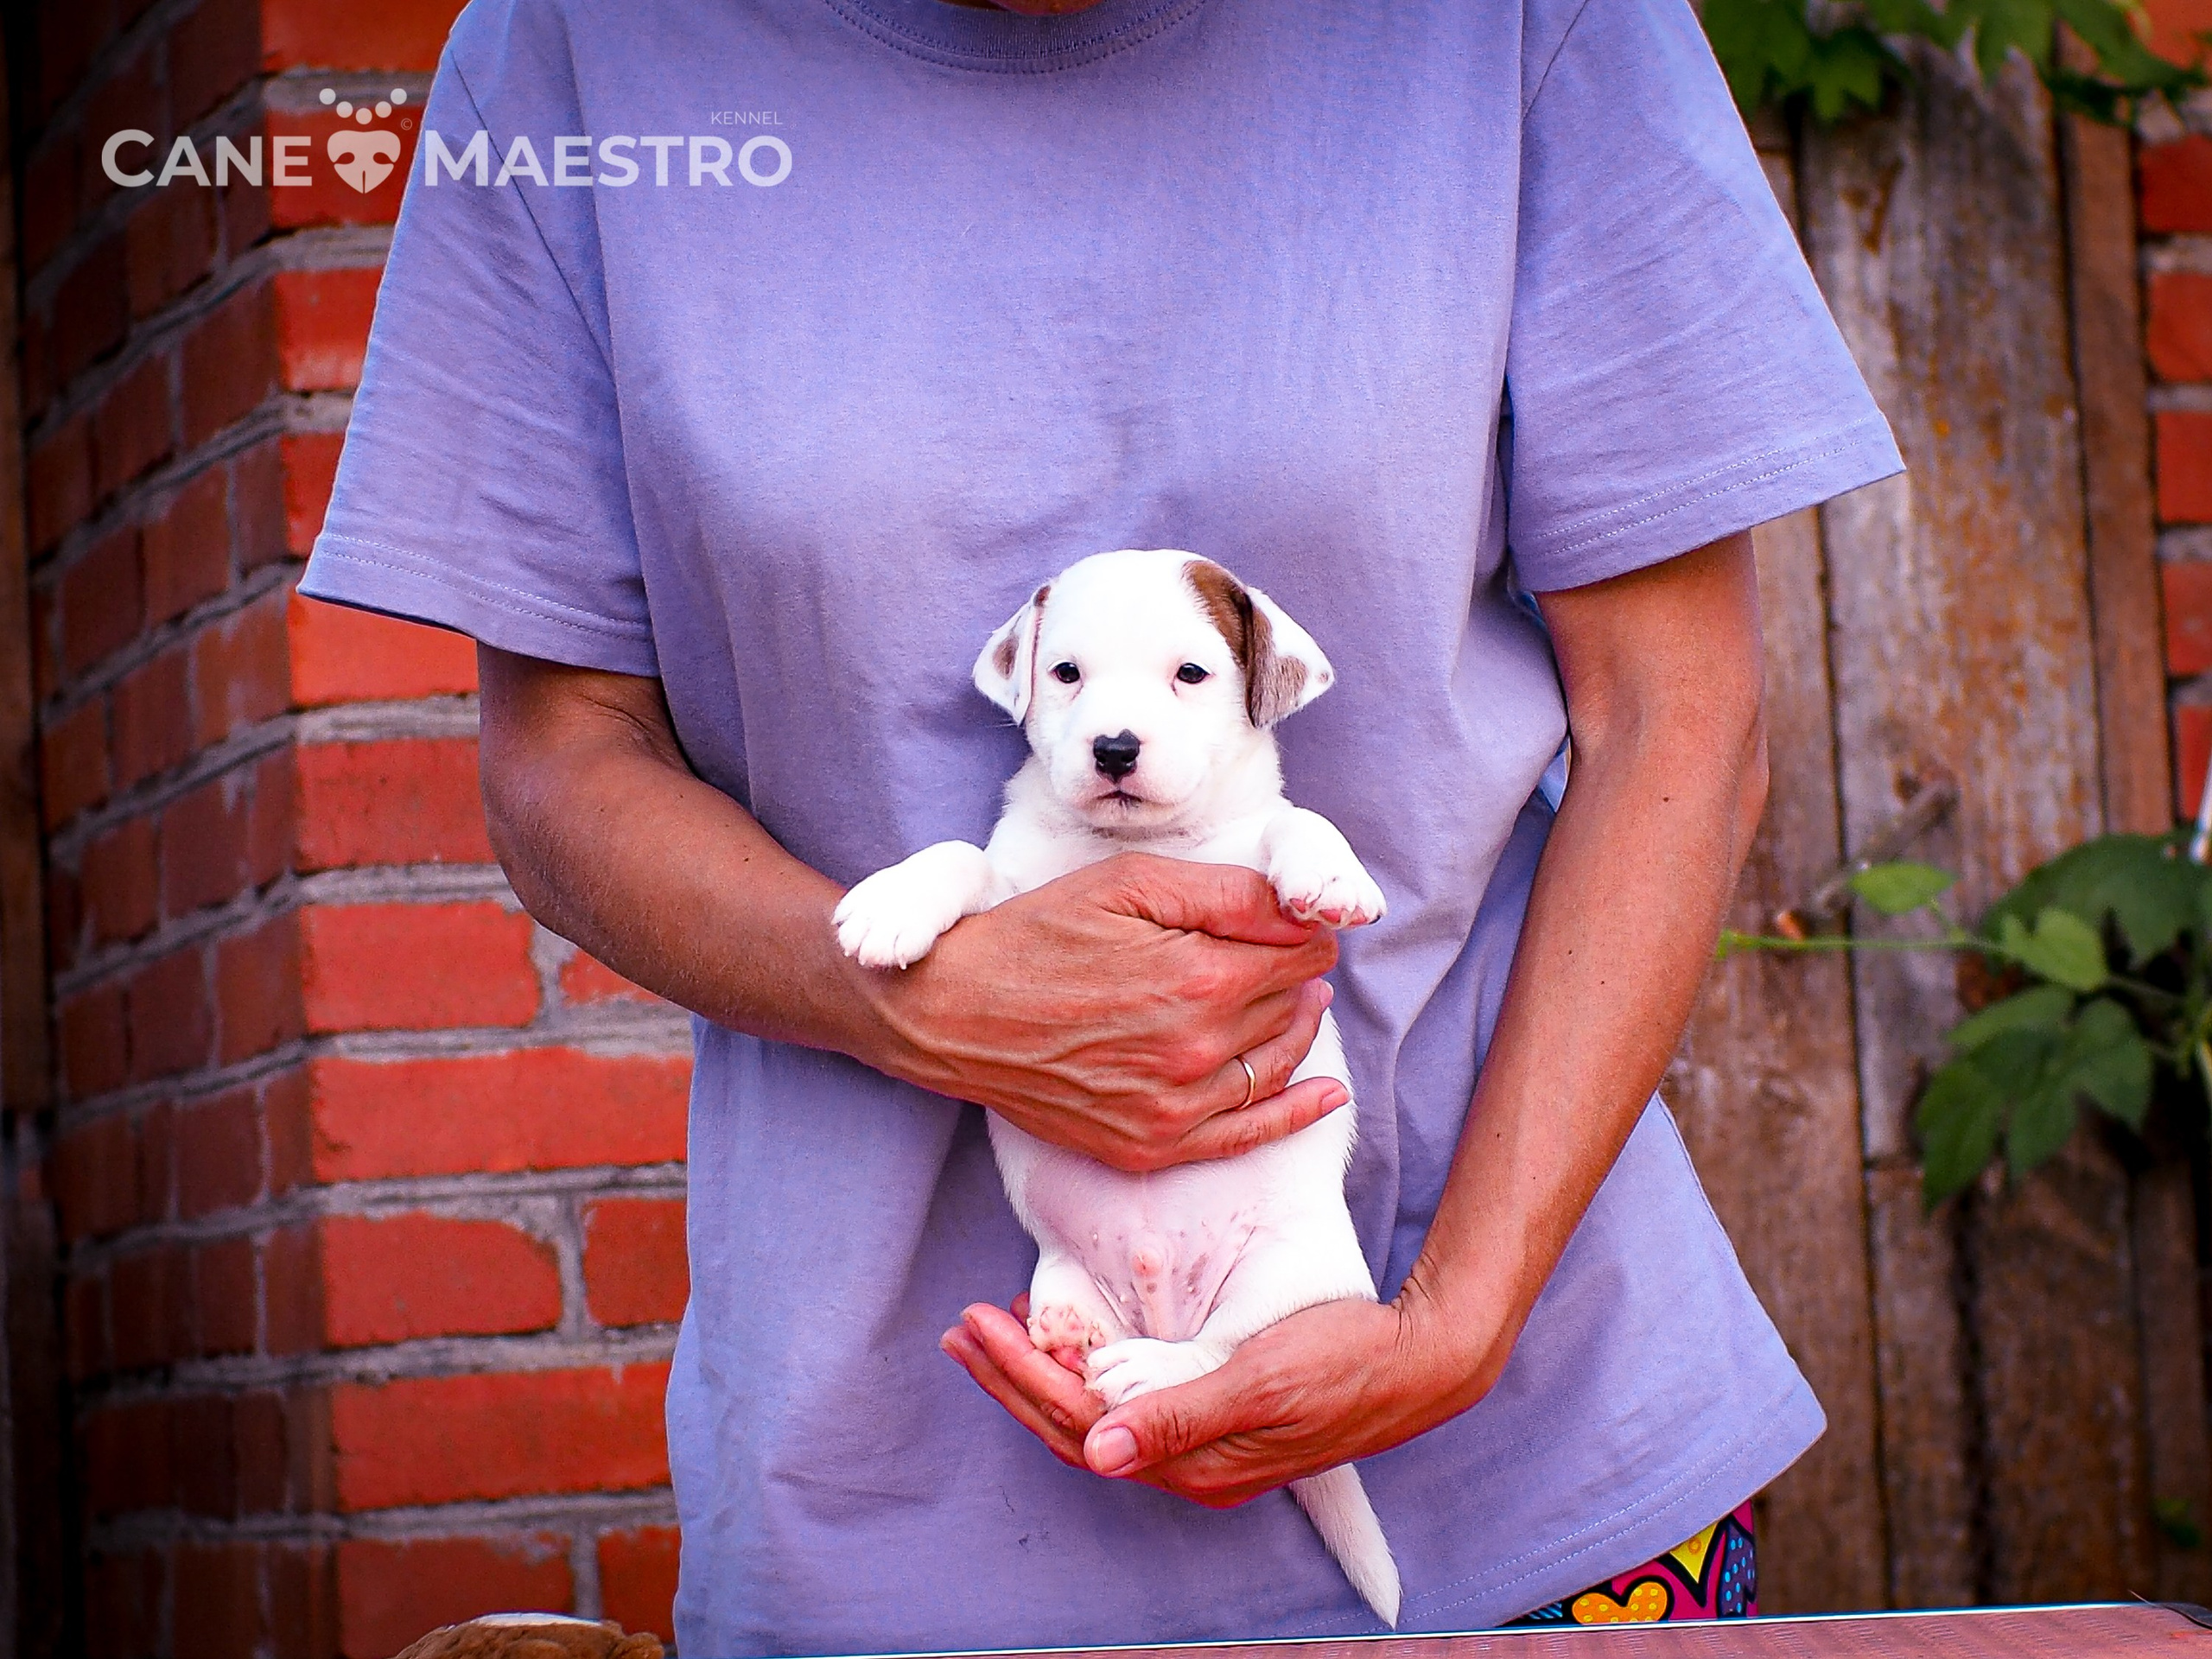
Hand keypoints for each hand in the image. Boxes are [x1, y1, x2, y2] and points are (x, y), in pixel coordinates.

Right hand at [857, 853, 1346, 1171]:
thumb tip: (1306, 912)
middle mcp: (1196, 1051)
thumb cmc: (1037, 935)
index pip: (1297, 954)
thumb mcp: (1128, 884)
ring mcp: (1175, 1108)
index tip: (1295, 924)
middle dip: (1296, 976)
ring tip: (1295, 1000)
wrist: (954, 1013)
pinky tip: (1326, 1094)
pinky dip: (1295, 1112)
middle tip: (1283, 954)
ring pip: (1276, 1063)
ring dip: (1296, 1028)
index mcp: (1197, 978)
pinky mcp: (1151, 1144)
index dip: (1303, 934)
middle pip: (1289, 1005)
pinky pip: (1247, 1134)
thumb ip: (1226, 894)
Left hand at [941, 1289, 1506, 1506]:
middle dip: (1011, 1378)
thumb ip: (1181, 1413)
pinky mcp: (1214, 1421)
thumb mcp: (1264, 1379)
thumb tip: (1101, 1450)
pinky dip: (1085, 1376)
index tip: (976, 1327)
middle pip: (1075, 1429)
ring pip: (1096, 1420)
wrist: (1419, 1363)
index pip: (1080, 1426)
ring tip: (990, 1335)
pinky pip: (1128, 1408)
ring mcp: (1202, 1448)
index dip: (1021, 1377)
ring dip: (1039, 1377)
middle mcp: (1190, 1467)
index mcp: (1196, 1464)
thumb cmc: (1347, 1361)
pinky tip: (1069, 1346)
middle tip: (959, 1330)